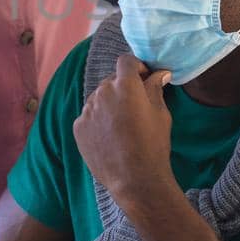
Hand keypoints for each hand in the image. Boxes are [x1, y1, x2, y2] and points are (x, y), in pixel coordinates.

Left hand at [72, 54, 173, 212]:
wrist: (134, 179)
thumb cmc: (153, 144)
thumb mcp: (161, 113)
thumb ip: (155, 88)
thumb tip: (159, 73)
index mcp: (124, 85)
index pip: (126, 61)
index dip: (136, 66)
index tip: (144, 78)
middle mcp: (102, 93)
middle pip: (111, 81)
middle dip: (123, 88)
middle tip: (136, 107)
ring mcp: (87, 110)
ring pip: (99, 99)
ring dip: (109, 104)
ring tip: (123, 126)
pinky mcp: (78, 127)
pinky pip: (89, 116)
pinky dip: (98, 120)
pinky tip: (110, 137)